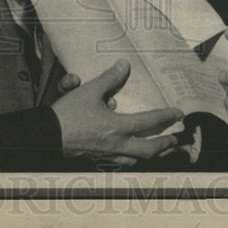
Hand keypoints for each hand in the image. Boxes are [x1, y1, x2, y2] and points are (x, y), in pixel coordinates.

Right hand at [51, 60, 182, 159]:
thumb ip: (109, 79)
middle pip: (149, 150)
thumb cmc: (68, 114)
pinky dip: (131, 158)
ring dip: (150, 155)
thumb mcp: (89, 92)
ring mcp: (108, 155)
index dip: (166, 116)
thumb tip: (124, 66)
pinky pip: (121, 162)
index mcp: (118, 128)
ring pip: (136, 159)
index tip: (179, 113)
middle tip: (176, 139)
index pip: (150, 122)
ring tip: (158, 150)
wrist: (47, 135)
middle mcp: (117, 145)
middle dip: (165, 145)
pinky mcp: (97, 159)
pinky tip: (131, 155)